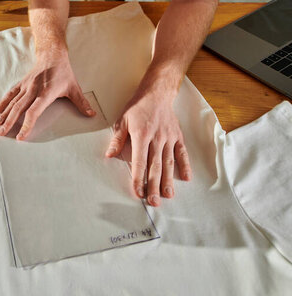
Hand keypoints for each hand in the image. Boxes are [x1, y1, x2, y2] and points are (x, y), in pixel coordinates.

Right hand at [0, 53, 95, 139]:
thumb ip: (81, 102)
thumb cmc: (64, 72)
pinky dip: (3, 102)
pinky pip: (11, 94)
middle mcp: (33, 90)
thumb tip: (92, 114)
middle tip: (2, 133)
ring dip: (4, 114)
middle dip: (10, 122)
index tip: (21, 136)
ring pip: (13, 102)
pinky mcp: (22, 83)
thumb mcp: (74, 87)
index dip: (27, 125)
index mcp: (46, 93)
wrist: (52, 54)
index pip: (34, 112)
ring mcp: (26, 86)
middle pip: (19, 108)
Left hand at [105, 90, 191, 205]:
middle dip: (153, 185)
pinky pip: (182, 153)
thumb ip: (117, 139)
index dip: (138, 178)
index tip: (137, 192)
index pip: (139, 161)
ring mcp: (169, 138)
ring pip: (169, 163)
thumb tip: (109, 155)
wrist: (157, 93)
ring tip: (168, 195)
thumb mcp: (122, 120)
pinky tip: (186, 178)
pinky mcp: (178, 136)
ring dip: (168, 180)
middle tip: (153, 201)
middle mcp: (157, 138)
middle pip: (155, 166)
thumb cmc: (137, 107)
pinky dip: (185, 165)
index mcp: (141, 135)